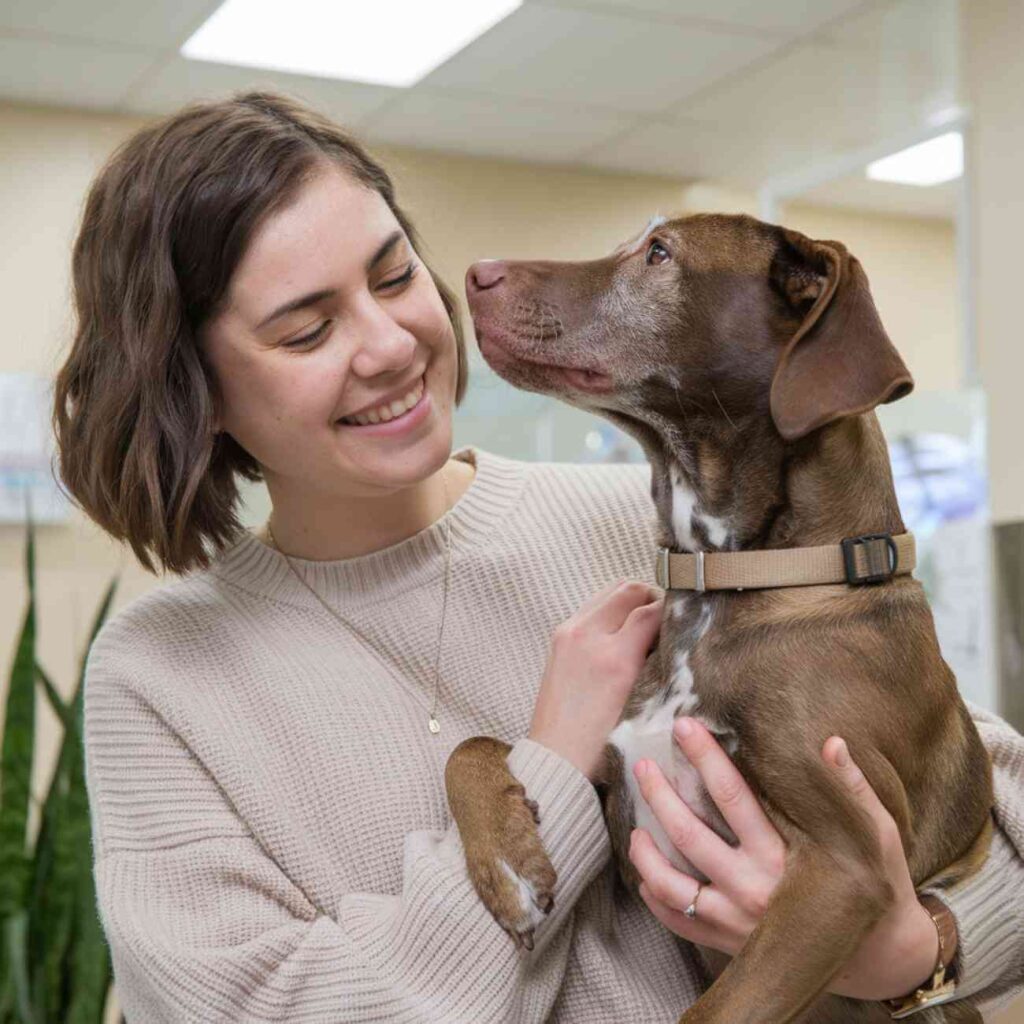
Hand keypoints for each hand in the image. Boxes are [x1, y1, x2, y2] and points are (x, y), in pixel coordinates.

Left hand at [530, 580, 662, 779]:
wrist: (557, 757)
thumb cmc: (604, 743)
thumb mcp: (643, 706)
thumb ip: (659, 666)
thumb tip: (675, 637)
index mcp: (614, 658)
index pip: (652, 611)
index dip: (675, 611)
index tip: (687, 620)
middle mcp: (588, 636)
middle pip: (629, 589)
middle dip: (652, 597)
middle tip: (666, 617)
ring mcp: (569, 632)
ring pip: (609, 591)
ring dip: (630, 600)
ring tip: (645, 623)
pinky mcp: (559, 637)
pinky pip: (591, 606)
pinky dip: (611, 609)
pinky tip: (621, 632)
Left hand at [629, 718, 943, 1000]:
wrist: (881, 958)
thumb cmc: (876, 885)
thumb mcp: (874, 833)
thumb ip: (851, 787)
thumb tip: (830, 742)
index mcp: (784, 858)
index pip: (732, 797)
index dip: (706, 759)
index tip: (684, 727)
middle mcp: (753, 891)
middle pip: (690, 836)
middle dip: (661, 796)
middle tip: (641, 766)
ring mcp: (737, 922)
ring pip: (673, 885)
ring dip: (646, 854)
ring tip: (634, 827)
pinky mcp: (731, 944)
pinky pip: (681, 923)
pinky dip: (657, 900)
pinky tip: (645, 876)